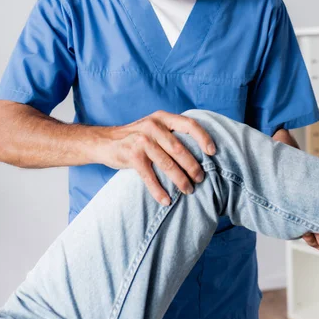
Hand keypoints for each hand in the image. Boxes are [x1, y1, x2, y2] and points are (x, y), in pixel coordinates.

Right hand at [98, 110, 214, 205]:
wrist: (105, 141)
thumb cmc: (136, 137)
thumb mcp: (154, 127)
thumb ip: (171, 132)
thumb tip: (200, 150)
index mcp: (162, 118)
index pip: (189, 124)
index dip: (203, 138)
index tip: (212, 152)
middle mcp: (153, 126)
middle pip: (179, 148)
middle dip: (193, 166)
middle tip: (201, 179)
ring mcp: (141, 140)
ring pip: (167, 164)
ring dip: (180, 180)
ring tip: (188, 190)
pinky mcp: (132, 155)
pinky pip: (149, 176)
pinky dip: (159, 190)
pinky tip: (166, 200)